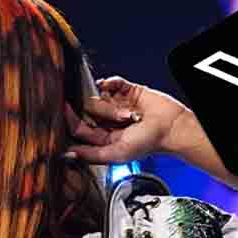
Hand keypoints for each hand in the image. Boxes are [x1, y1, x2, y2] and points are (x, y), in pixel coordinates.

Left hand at [64, 76, 193, 163]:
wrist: (172, 127)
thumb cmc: (148, 143)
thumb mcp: (117, 154)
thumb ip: (91, 155)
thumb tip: (68, 154)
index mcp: (103, 137)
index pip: (80, 127)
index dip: (72, 119)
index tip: (64, 109)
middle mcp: (107, 120)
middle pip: (89, 110)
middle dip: (101, 113)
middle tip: (119, 120)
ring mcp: (117, 104)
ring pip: (100, 96)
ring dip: (113, 105)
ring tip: (130, 115)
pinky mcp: (127, 90)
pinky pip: (112, 82)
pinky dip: (111, 82)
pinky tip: (110, 85)